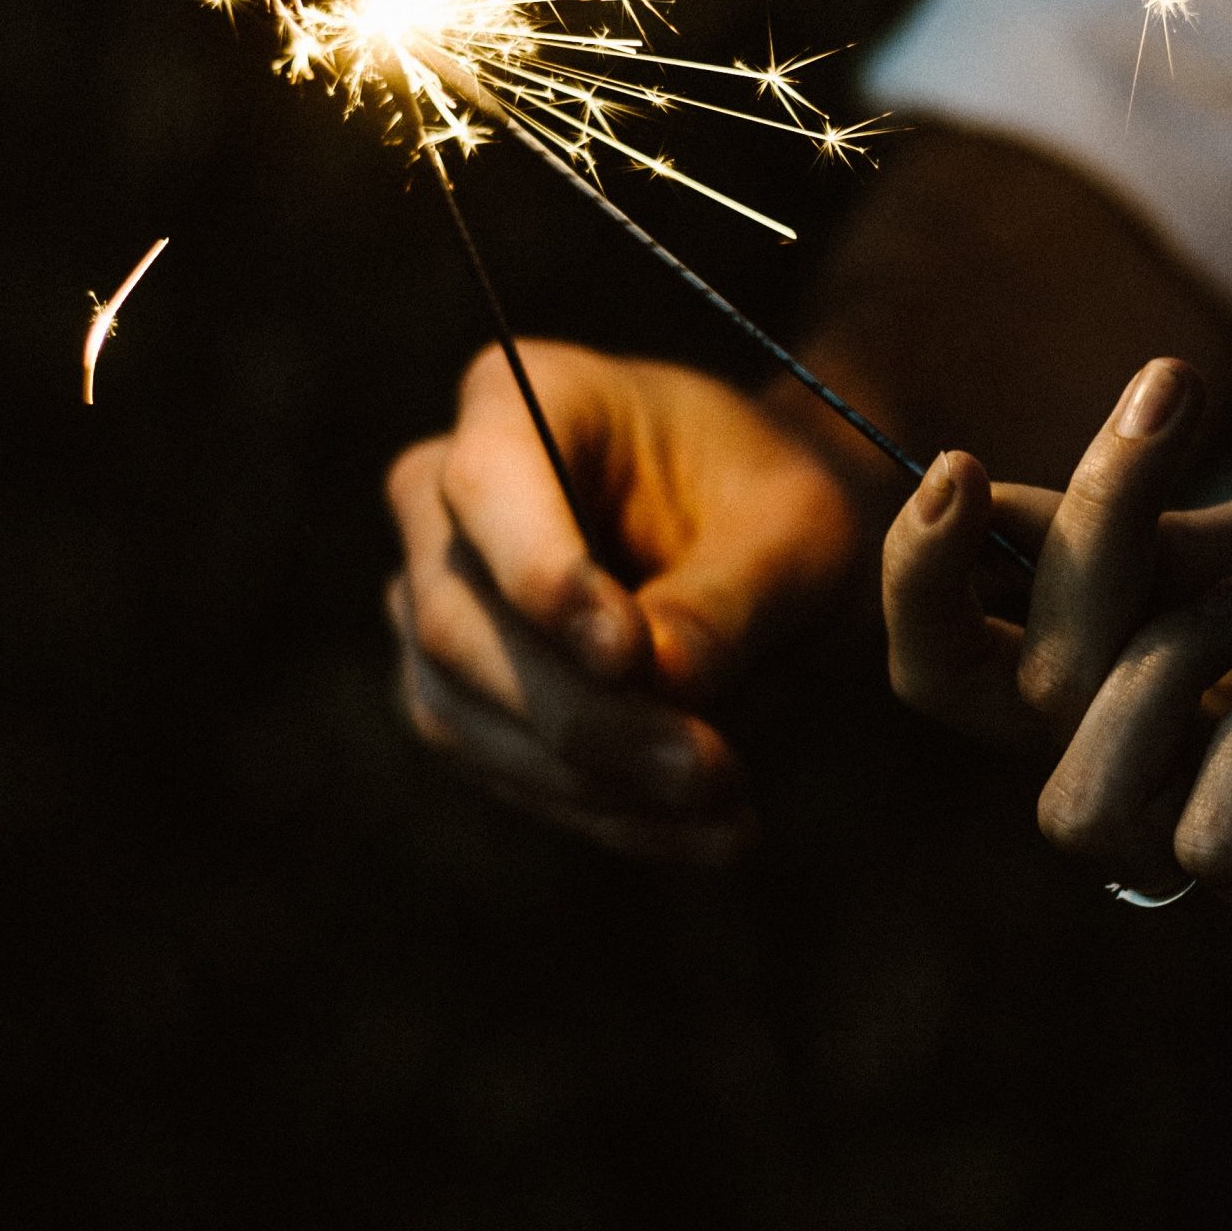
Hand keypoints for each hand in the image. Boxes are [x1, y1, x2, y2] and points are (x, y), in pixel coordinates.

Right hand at [384, 341, 862, 862]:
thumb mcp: (798, 532)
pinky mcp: (459, 701)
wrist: (776, 554)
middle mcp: (442, 497)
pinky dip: (614, 815)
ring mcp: (432, 604)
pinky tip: (714, 832)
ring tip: (731, 802)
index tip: (627, 654)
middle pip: (458, 619)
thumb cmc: (781, 508)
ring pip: (464, 715)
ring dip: (599, 781)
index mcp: (521, 397)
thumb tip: (662, 680)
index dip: (542, 575)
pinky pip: (509, 776)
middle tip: (712, 765)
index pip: (488, 484)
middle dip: (585, 713)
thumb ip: (729, 595)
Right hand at [884, 358, 1231, 968]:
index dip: (919, 587)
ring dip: (1146, 666)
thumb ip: (1129, 539)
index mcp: (1140, 697)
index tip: (957, 468)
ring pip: (1080, 808)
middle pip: (996, 721)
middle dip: (1059, 571)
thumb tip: (972, 500)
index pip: (959, 677)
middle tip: (1159, 443)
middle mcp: (1173, 786)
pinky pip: (1212, 859)